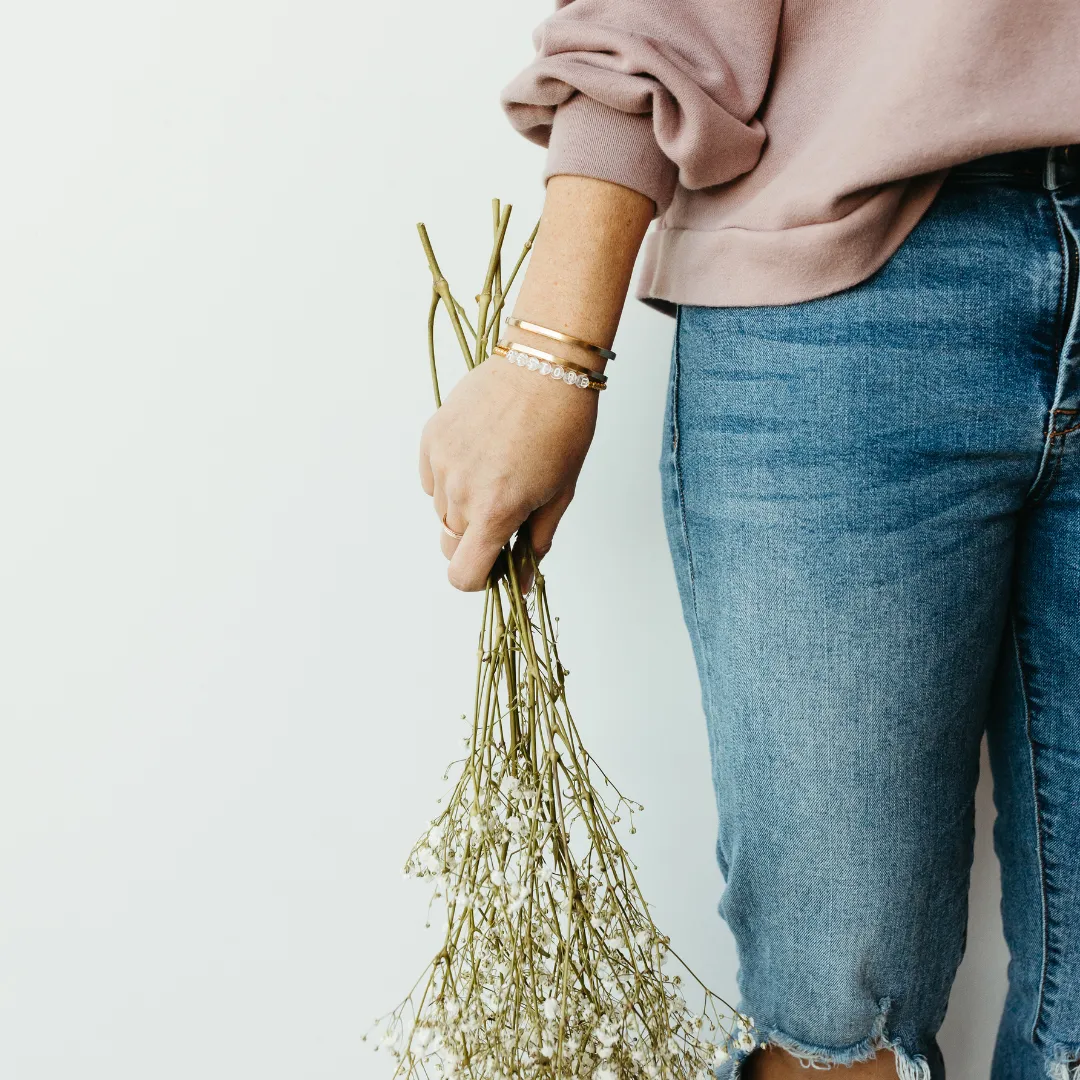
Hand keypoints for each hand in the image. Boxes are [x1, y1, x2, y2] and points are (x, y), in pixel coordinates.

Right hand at [419, 355, 597, 591]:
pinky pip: (432, 479)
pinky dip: (451, 478)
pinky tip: (480, 454)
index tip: (496, 565)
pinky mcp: (432, 438)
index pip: (463, 575)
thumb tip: (520, 584)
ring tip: (498, 471)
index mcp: (495, 512)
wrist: (544, 365)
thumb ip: (535, 544)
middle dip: (476, 539)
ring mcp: (442, 463)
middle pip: (452, 544)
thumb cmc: (563, 429)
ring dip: (464, 506)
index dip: (479, 579)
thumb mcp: (559, 494)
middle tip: (506, 511)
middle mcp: (461, 492)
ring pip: (443, 511)